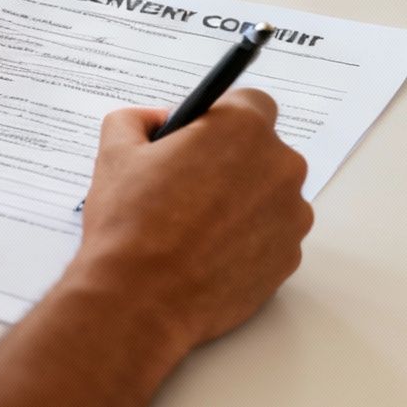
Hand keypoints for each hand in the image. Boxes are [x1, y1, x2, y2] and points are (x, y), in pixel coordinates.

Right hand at [64, 89, 312, 352]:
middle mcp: (280, 167)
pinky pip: (272, 236)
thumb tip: (157, 120)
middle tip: (190, 185)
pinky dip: (248, 241)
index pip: (251, 103)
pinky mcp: (289, 258)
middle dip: (232, 162)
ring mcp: (291, 216)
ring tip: (196, 227)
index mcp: (242, 129)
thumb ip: (137, 119)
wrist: (139, 302)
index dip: (222, 119)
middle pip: (263, 151)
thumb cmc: (129, 226)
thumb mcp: (115, 153)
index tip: (201, 137)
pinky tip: (209, 254)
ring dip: (243, 202)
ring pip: (270, 195)